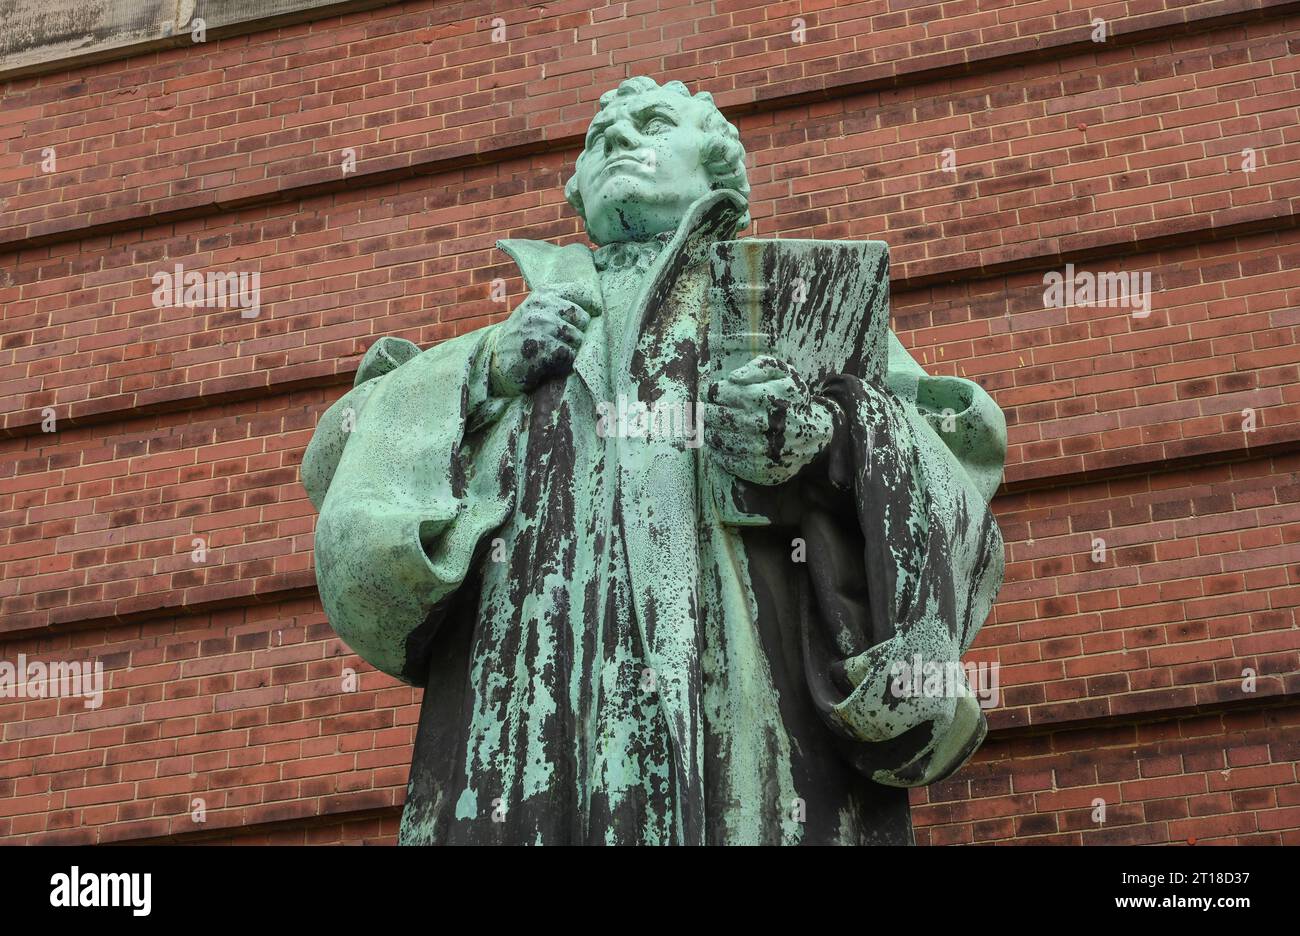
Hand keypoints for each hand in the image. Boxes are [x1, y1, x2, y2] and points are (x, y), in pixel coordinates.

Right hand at [489, 289, 590, 395]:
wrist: (498, 359)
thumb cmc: (525, 335)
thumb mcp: (538, 311)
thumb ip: (562, 304)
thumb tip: (598, 306)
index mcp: (543, 294)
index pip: (580, 293)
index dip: (591, 306)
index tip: (594, 314)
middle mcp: (541, 306)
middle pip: (582, 318)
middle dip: (578, 332)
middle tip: (563, 341)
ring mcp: (540, 326)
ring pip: (577, 338)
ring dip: (571, 349)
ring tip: (554, 352)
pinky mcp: (541, 348)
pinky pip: (569, 354)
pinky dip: (564, 362)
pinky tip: (551, 362)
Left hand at [703, 355, 835, 485]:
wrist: (817, 436)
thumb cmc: (794, 401)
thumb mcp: (784, 374)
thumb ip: (758, 368)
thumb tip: (732, 377)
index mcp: (760, 398)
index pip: (718, 393)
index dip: (713, 392)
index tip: (714, 394)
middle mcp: (756, 423)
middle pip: (713, 416)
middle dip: (707, 412)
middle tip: (709, 411)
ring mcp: (755, 449)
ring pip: (715, 439)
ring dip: (709, 431)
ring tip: (714, 427)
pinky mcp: (756, 469)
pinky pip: (725, 461)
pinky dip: (717, 452)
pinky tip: (722, 444)